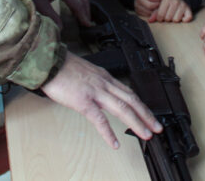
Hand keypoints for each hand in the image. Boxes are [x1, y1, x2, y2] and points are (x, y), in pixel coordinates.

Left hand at [20, 0, 91, 29]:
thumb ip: (52, 16)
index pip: (78, 4)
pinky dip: (78, 1)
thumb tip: (61, 28)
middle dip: (86, 11)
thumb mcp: (40, 4)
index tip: (87, 25)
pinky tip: (74, 9)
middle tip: (87, 22)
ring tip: (82, 17)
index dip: (83, 15)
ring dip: (83, 6)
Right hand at [40, 52, 162, 148]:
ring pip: (122, 108)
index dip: (142, 105)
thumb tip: (100, 94)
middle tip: (156, 127)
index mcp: (105, 77)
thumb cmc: (62, 68)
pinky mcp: (83, 101)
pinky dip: (109, 133)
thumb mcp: (86, 72)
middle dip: (146, 115)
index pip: (129, 92)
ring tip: (146, 134)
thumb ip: (95, 83)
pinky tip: (114, 143)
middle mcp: (104, 83)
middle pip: (131, 100)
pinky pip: (99, 119)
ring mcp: (95, 92)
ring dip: (137, 123)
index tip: (149, 115)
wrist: (48, 62)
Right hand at [134, 0, 164, 18]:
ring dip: (156, 10)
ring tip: (159, 6)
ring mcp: (137, 6)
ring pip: (149, 12)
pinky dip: (153, 14)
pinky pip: (147, 15)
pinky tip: (155, 9)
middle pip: (150, 5)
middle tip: (162, 3)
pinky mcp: (138, 12)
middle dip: (158, 5)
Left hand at [150, 0, 192, 22]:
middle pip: (168, 18)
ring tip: (174, 15)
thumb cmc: (169, 2)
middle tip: (168, 15)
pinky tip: (182, 16)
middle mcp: (175, 2)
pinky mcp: (189, 9)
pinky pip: (187, 19)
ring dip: (174, 19)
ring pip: (176, 20)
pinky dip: (184, 19)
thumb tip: (150, 20)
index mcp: (166, 0)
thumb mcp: (161, 5)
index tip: (161, 16)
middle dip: (167, 19)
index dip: (159, 18)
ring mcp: (183, 5)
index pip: (160, 15)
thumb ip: (155, 13)